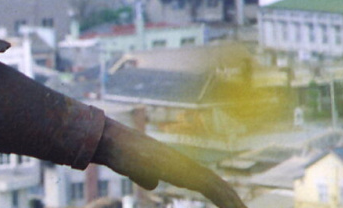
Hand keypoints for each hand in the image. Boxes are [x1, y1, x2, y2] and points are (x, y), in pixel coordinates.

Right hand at [94, 119, 246, 207]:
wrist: (109, 140)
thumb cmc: (118, 153)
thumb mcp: (135, 169)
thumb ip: (146, 175)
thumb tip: (153, 183)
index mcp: (174, 163)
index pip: (204, 178)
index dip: (219, 192)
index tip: (232, 204)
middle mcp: (181, 162)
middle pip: (213, 180)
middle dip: (231, 198)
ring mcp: (180, 163)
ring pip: (213, 182)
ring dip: (230, 199)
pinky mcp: (177, 168)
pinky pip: (204, 184)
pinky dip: (219, 196)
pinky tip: (230, 205)